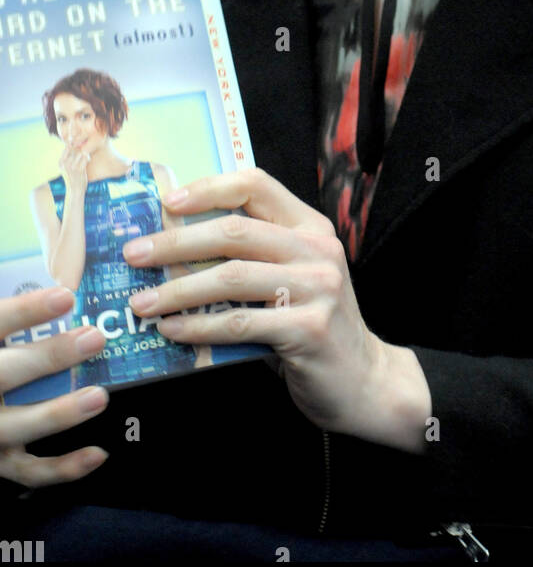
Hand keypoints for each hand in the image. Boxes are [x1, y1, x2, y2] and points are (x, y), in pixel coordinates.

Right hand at [0, 288, 108, 487]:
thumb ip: (15, 314)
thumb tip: (64, 280)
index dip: (27, 311)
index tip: (66, 296)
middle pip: (7, 373)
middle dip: (51, 357)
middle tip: (95, 338)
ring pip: (19, 426)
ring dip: (60, 413)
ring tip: (99, 396)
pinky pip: (31, 471)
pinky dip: (65, 467)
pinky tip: (99, 453)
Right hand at [59, 142, 89, 195]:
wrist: (75, 190)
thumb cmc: (72, 176)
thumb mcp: (66, 166)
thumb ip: (69, 156)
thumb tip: (72, 143)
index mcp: (61, 162)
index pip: (67, 146)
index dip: (74, 144)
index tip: (78, 146)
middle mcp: (65, 164)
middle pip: (75, 148)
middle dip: (81, 149)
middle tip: (83, 153)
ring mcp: (72, 167)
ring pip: (81, 152)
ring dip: (85, 154)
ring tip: (85, 158)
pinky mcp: (79, 170)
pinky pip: (85, 158)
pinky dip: (87, 158)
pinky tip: (87, 161)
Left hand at [122, 168, 427, 444]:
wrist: (364, 381)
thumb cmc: (312, 325)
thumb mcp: (291, 278)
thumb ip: (250, 258)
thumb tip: (172, 248)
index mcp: (310, 226)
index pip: (255, 185)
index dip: (208, 189)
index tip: (166, 203)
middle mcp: (317, 249)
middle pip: (234, 231)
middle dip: (175, 242)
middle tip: (134, 256)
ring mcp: (318, 287)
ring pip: (232, 277)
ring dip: (178, 289)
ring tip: (142, 302)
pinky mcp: (310, 329)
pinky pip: (240, 324)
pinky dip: (198, 327)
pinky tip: (172, 330)